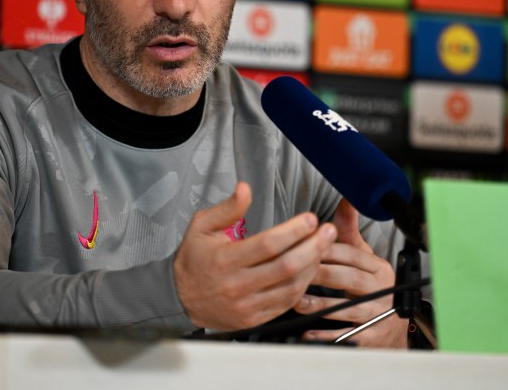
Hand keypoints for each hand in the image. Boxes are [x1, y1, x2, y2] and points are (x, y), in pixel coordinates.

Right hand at [173, 182, 337, 330]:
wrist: (179, 298)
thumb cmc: (193, 259)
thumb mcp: (202, 226)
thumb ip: (227, 208)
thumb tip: (245, 188)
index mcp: (225, 260)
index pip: (268, 244)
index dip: (294, 230)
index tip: (310, 219)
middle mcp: (237, 285)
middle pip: (286, 266)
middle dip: (313, 247)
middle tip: (328, 231)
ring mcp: (247, 305)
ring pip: (290, 287)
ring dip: (312, 266)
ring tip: (322, 248)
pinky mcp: (253, 319)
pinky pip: (286, 304)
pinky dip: (302, 286)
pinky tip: (309, 269)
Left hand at [294, 198, 408, 348]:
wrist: (394, 327)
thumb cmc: (371, 286)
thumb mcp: (364, 258)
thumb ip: (349, 231)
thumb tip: (345, 199)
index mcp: (378, 267)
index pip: (353, 255)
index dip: (328, 250)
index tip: (304, 247)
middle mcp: (382, 289)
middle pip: (350, 278)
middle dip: (322, 274)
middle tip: (294, 272)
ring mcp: (378, 314)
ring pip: (349, 308)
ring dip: (321, 305)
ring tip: (297, 301)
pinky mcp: (372, 337)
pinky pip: (348, 335)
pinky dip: (327, 334)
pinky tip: (307, 331)